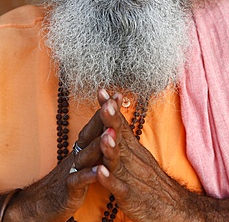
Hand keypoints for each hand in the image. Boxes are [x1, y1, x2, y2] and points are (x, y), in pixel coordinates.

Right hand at [4, 90, 108, 221]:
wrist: (45, 200)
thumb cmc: (72, 174)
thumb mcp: (86, 155)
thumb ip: (96, 140)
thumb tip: (111, 123)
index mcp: (86, 144)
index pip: (98, 123)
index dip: (108, 110)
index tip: (118, 94)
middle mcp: (80, 152)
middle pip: (92, 132)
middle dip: (103, 117)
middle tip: (113, 102)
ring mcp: (74, 168)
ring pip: (87, 154)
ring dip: (99, 143)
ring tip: (110, 133)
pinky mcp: (69, 187)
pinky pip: (79, 180)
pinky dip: (89, 175)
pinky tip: (99, 170)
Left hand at [95, 95, 228, 221]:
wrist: (174, 209)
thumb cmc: (151, 182)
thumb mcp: (138, 157)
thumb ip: (124, 140)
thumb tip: (112, 122)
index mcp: (133, 149)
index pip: (121, 124)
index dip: (110, 108)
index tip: (102, 90)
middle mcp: (133, 159)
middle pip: (121, 137)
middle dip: (111, 120)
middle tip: (105, 104)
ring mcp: (133, 178)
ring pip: (120, 161)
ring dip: (111, 147)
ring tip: (105, 135)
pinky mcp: (132, 198)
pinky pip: (120, 188)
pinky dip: (110, 181)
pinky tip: (101, 172)